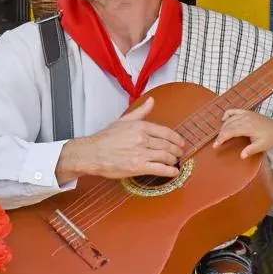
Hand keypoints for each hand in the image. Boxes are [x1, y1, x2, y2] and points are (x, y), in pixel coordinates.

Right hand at [56, 96, 189, 181]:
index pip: (165, 132)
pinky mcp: (137, 167)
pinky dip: (170, 171)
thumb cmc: (105, 138)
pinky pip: (159, 169)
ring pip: (166, 156)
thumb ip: (140, 111)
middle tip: (180, 153)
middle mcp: (142, 139)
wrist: (92, 153)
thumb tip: (152, 101)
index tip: (180, 142)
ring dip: (174, 160)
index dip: (176, 138)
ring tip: (175, 162)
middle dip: (177, 150)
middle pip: (167, 145)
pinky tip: (174, 172)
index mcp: (140, 126)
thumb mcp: (123, 120)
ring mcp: (140, 153)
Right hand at [213, 109, 272, 158]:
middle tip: (216, 143)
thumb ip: (250, 150)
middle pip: (228, 125)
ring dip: (223, 127)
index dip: (222, 138)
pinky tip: (223, 119)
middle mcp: (246, 118)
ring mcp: (246, 114)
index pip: (230, 132)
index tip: (216, 145)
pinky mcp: (247, 112)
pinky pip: (234, 111)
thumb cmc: (270, 138)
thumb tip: (242, 156)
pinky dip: (227, 114)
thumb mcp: (261, 146)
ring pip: (229, 119)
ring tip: (220, 136)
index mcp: (248, 127)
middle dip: (220, 134)